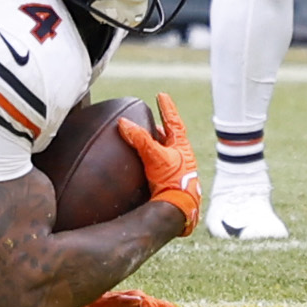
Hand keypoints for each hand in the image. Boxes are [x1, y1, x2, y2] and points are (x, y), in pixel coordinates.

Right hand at [117, 91, 201, 234]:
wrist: (177, 211)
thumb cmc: (173, 182)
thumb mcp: (156, 157)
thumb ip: (140, 139)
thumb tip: (124, 123)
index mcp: (182, 148)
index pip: (174, 122)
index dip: (167, 108)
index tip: (161, 95)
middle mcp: (180, 158)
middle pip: (169, 138)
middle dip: (159, 128)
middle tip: (149, 119)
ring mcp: (175, 171)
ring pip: (163, 152)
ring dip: (152, 146)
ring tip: (140, 141)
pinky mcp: (167, 183)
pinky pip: (156, 167)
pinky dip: (148, 161)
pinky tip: (139, 165)